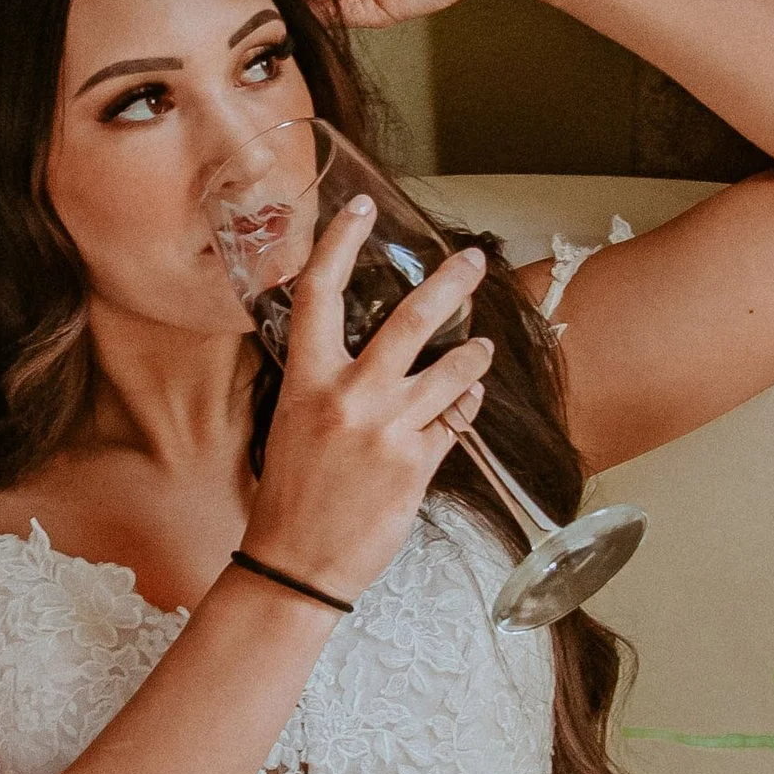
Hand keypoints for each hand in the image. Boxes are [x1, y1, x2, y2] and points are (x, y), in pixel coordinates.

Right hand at [241, 196, 492, 595]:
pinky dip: (465, 405)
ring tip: (482, 345)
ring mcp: (388, 430)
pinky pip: (455, 421)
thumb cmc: (290, 496)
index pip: (319, 294)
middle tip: (473, 260)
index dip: (339, 242)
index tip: (361, 209)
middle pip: (410, 320)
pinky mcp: (417, 465)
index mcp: (306, 381)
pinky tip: (467, 400)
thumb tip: (365, 352)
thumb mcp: (293, 423)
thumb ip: (328, 383)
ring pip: (451, 371)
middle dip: (449, 283)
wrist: (295, 565)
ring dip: (473, 354)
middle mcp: (349, 397)